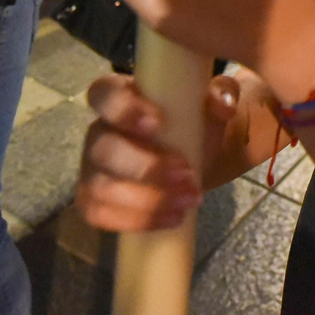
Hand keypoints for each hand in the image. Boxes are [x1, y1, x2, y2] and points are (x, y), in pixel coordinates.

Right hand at [76, 73, 240, 230]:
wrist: (194, 161)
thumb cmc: (192, 125)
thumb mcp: (209, 106)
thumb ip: (220, 95)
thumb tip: (222, 104)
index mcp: (119, 97)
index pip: (103, 93)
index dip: (123, 109)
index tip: (157, 123)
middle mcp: (99, 131)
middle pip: (103, 149)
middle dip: (145, 167)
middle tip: (187, 174)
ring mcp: (92, 168)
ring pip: (100, 188)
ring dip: (147, 201)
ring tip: (188, 201)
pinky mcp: (94, 200)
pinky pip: (99, 215)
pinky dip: (137, 221)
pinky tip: (172, 218)